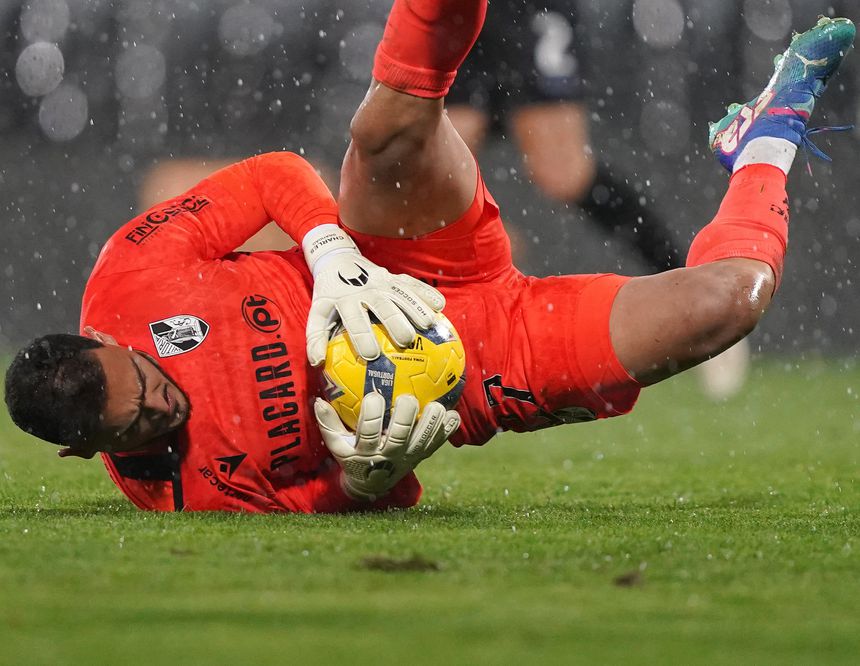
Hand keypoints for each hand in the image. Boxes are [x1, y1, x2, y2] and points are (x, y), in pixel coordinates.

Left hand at [302, 224, 444, 365]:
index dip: (362, 335)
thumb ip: (316, 336)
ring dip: (415, 307)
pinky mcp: (394, 276)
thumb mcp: (318, 311)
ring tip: (429, 324)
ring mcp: (382, 281)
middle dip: (394, 321)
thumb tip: (317, 362)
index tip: (371, 355)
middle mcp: (365, 289)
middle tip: (405, 340)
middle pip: (382, 305)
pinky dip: (425, 293)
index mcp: (345, 299)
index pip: (354, 319)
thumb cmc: (329, 294)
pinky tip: (440, 306)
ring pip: (401, 294)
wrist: (338, 260)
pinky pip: (412, 284)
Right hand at [314, 392, 459, 501]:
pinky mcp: (422, 456)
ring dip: (431, 423)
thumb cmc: (352, 455)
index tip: (373, 397)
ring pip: (423, 441)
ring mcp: (408, 457)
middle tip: (408, 398)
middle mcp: (389, 456)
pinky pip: (437, 444)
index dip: (371, 415)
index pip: (368, 433)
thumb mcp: (336, 444)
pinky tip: (453, 416)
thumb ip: (328, 424)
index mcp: (367, 452)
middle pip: (400, 436)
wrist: (373, 482)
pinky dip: (447, 431)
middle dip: (405, 417)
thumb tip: (317, 400)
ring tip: (437, 406)